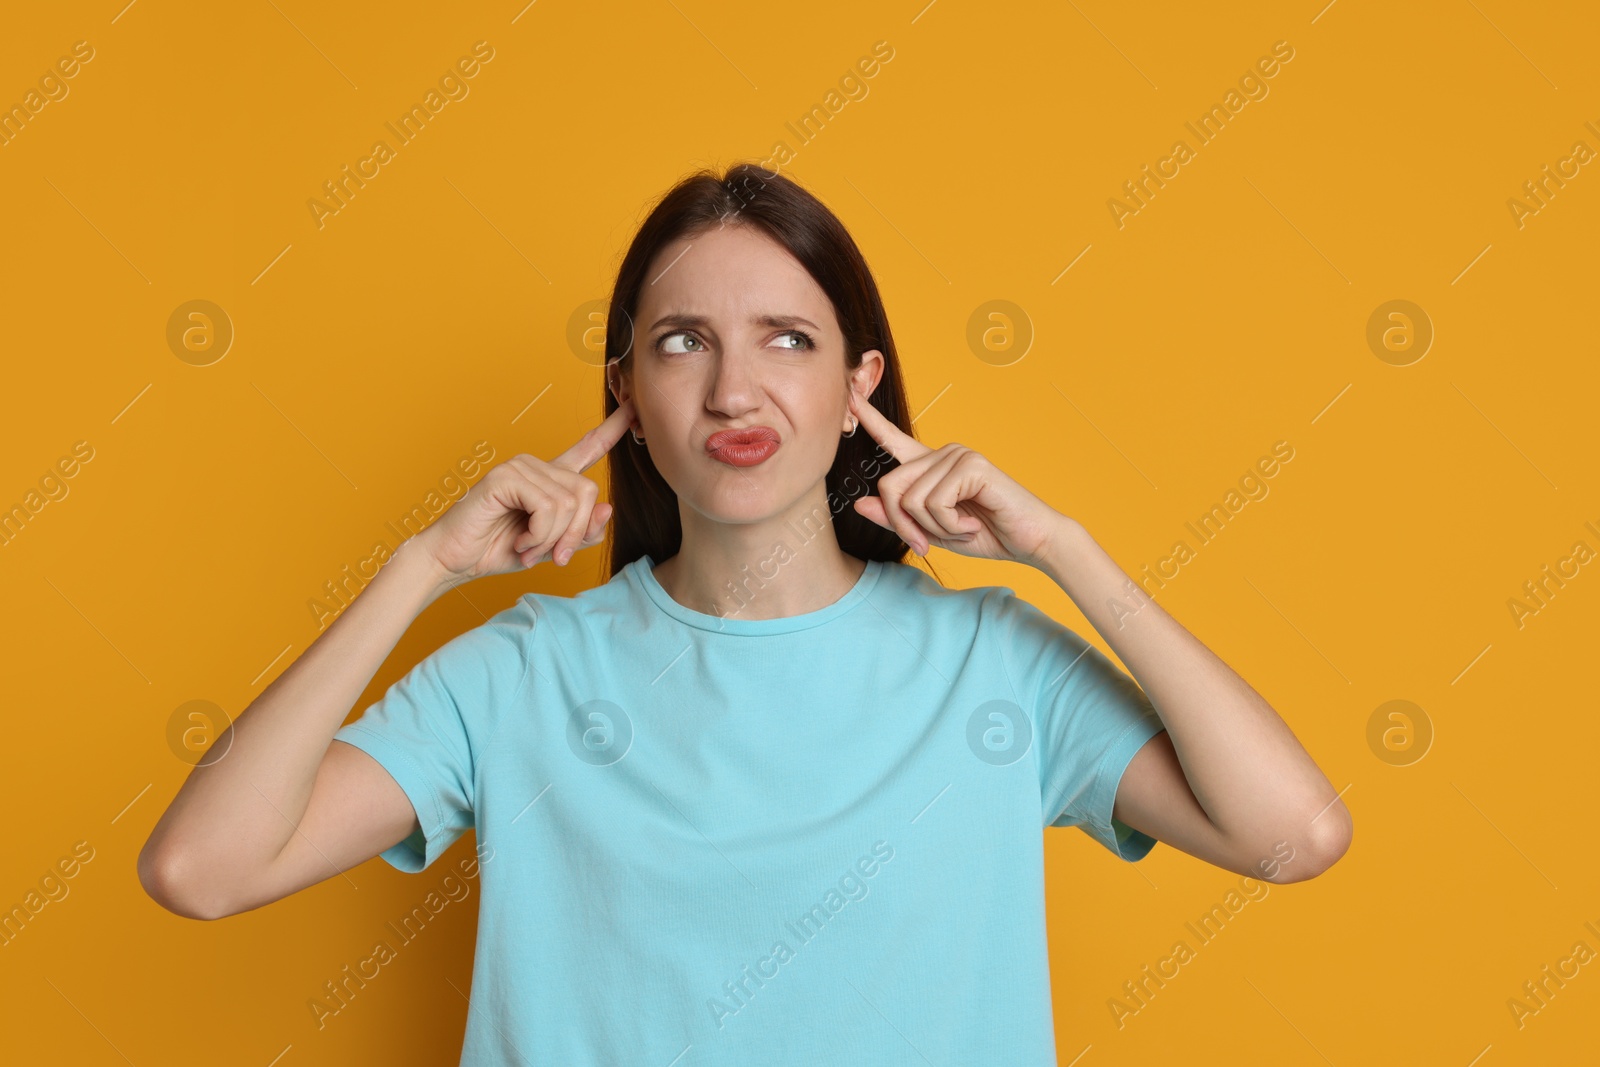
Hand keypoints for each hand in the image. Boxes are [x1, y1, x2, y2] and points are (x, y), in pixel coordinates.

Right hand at [415, 400, 635, 582]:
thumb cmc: (498, 549)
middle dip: (575, 534)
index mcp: (551, 479)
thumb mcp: (552, 548)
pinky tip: (520, 540)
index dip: (612, 430)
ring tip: (528, 547)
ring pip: (568, 504)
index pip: (588, 448)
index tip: (633, 411)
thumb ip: (581, 532)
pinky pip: (547, 507)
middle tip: (554, 556)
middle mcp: (538, 466)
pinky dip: (538, 534)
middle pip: (587, 492)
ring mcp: (521, 467)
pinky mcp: (506, 476)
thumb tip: (607, 509)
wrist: (455, 559)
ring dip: (551, 539)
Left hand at [848, 390, 1063, 567]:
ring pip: (911, 499)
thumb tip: (859, 504)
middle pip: (889, 486)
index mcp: (931, 466)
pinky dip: (950, 525)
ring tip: (964, 529)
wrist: (1032, 541)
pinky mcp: (971, 464)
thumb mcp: (932, 532)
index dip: (869, 420)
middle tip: (928, 543)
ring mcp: (957, 455)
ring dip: (933, 528)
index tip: (849, 397)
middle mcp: (942, 454)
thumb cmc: (987, 535)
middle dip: (903, 524)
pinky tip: (973, 523)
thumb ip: (898, 518)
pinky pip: (934, 502)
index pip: (893, 440)